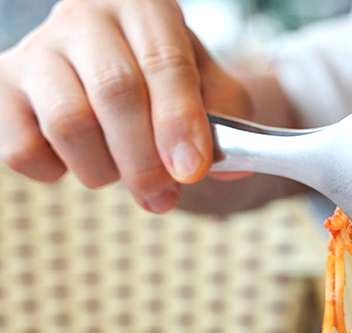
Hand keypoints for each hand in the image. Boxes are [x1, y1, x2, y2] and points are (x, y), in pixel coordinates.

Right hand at [0, 0, 249, 211]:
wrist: (134, 82)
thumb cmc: (178, 90)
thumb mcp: (218, 96)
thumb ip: (230, 126)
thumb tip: (228, 168)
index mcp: (145, 7)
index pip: (164, 63)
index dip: (179, 121)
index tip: (192, 169)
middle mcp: (85, 15)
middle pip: (115, 92)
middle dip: (146, 159)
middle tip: (165, 195)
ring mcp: (38, 49)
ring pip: (68, 123)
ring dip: (106, 171)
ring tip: (127, 177)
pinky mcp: (3, 87)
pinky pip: (23, 148)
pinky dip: (58, 172)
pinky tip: (83, 161)